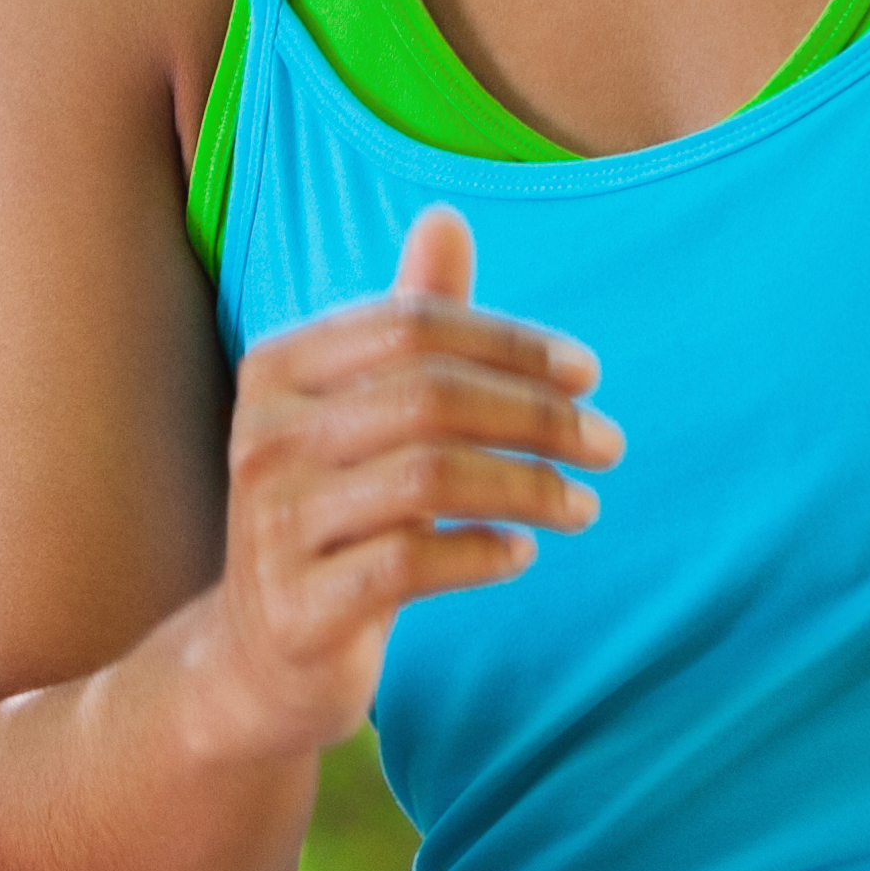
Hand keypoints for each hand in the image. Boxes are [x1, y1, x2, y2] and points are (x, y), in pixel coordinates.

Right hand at [201, 208, 619, 758]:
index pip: (413, 324)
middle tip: (608, 443)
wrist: (261, 654)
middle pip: (429, 396)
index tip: (588, 373)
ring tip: (583, 503)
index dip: (511, 343)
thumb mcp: (361, 413)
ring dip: (528, 486)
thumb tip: (447, 216)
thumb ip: (407, 321)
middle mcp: (265, 437)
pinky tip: (523, 553)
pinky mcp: (300, 606)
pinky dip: (482, 552)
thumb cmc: (331, 513)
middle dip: (536, 415)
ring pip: (428, 478)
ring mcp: (275, 524)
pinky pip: (410, 563)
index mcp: (278, 370)